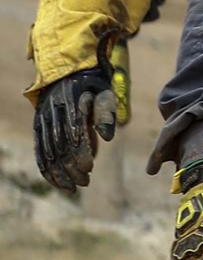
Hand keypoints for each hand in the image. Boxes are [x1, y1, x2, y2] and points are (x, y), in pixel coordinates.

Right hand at [32, 42, 131, 191]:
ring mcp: (42, 120)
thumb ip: (107, 112)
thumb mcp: (105, 91)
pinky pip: (39, 150)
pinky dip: (46, 169)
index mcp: (69, 102)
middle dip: (70, 167)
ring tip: (72, 188)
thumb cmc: (93, 84)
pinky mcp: (38, 126)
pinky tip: (56, 183)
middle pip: (59, 145)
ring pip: (47, 151)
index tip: (90, 169)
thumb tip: (108, 137)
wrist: (67, 71)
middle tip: (85, 182)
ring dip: (58, 172)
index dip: (80, 152)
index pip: (73, 132)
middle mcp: (52, 112)